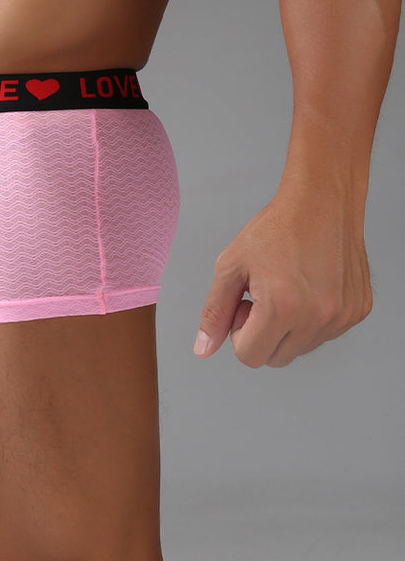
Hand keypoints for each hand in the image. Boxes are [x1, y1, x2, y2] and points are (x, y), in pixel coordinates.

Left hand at [193, 186, 372, 367]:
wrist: (321, 202)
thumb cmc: (276, 229)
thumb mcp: (231, 265)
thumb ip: (214, 311)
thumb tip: (203, 349)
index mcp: (283, 308)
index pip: (250, 356)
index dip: (239, 331)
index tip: (245, 303)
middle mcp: (318, 318)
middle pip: (275, 358)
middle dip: (262, 333)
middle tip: (263, 294)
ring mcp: (342, 316)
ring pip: (301, 348)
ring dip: (288, 327)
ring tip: (287, 287)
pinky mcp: (358, 310)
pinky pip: (326, 334)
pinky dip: (313, 318)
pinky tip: (310, 285)